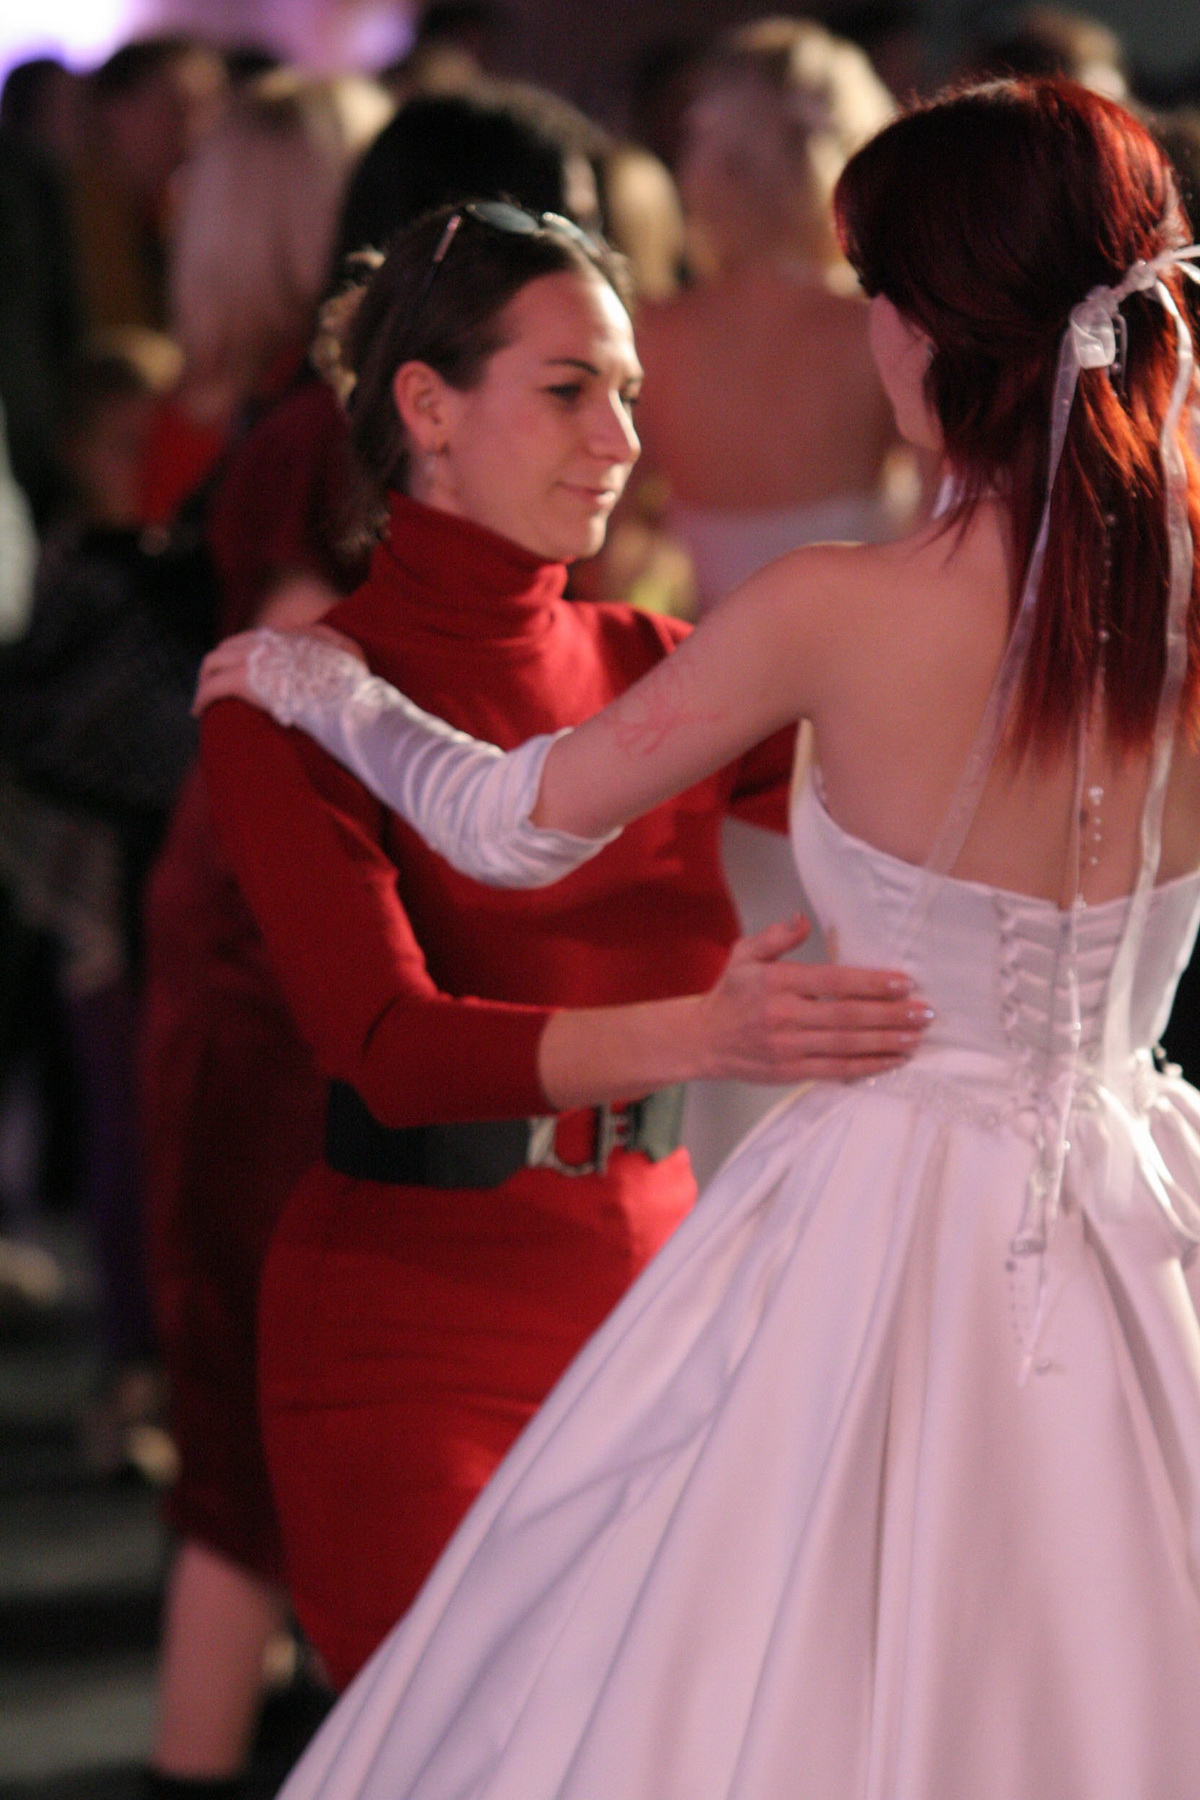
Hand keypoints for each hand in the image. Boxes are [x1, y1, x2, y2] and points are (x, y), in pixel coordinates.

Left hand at [192, 624, 365, 715]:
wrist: (343, 696)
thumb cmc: (351, 682)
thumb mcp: (348, 651)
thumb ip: (334, 643)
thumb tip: (333, 647)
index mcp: (289, 633)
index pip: (254, 637)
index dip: (243, 654)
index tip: (241, 670)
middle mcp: (267, 640)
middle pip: (228, 646)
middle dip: (217, 665)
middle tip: (213, 685)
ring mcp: (252, 657)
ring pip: (213, 662)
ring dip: (204, 680)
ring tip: (202, 700)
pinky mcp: (243, 679)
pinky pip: (212, 687)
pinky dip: (201, 698)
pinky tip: (197, 711)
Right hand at [692, 914, 930, 1084]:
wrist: (703, 1040)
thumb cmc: (731, 994)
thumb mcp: (744, 955)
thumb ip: (775, 938)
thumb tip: (802, 920)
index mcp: (777, 983)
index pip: (833, 982)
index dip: (870, 983)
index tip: (903, 983)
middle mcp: (784, 1016)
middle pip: (847, 1016)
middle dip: (890, 1015)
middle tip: (924, 1013)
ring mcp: (789, 1047)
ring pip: (847, 1046)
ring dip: (886, 1042)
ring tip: (916, 1037)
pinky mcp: (791, 1072)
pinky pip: (836, 1070)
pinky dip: (867, 1066)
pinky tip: (893, 1060)